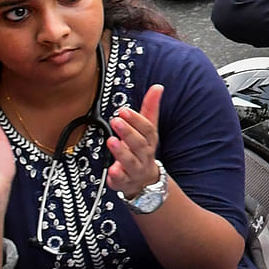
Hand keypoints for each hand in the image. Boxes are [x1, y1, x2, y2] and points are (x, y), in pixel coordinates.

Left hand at [106, 84, 164, 199]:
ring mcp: (135, 169)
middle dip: (128, 132)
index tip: (123, 110)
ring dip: (121, 152)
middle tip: (115, 120)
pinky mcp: (125, 182)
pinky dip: (117, 176)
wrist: (145, 180)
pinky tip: (112, 170)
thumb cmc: (143, 149)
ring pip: (130, 161)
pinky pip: (122, 180)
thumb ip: (150, 108)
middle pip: (139, 144)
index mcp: (149, 140)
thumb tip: (158, 86)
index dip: (136, 120)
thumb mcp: (148, 129)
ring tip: (111, 140)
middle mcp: (144, 155)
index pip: (147, 129)